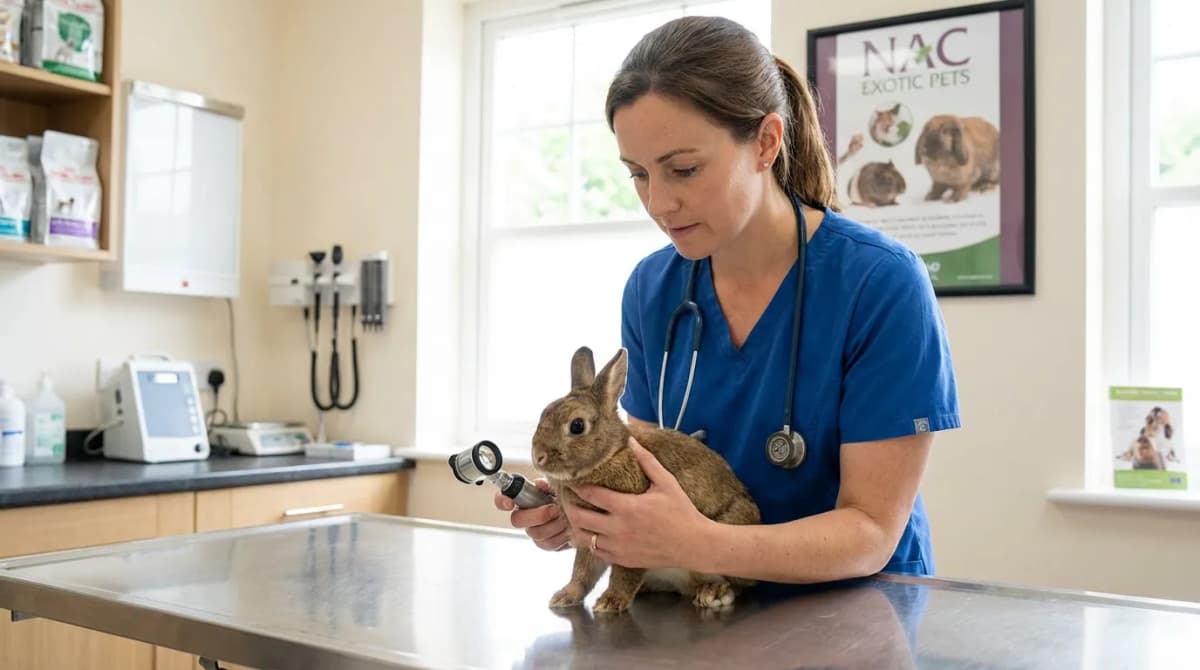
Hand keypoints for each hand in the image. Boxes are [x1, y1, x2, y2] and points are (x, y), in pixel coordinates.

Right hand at [494, 478, 569, 550]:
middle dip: (537, 515)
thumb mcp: (558, 486)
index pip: (502, 499)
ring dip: (553, 524)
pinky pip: (548, 543)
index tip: (509, 503)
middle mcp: (525, 517)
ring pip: (535, 533)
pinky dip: (561, 535)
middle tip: (554, 509)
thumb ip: (547, 484)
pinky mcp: (546, 544)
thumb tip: (538, 484)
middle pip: (517, 520)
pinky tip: (569, 527)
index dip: (502, 501)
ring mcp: (535, 531)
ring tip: (566, 516)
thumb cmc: (567, 496)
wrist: (584, 513)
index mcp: (524, 499)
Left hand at [566, 436, 710, 568]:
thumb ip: (647, 461)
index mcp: (627, 507)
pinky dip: (590, 542)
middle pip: (579, 518)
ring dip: (577, 526)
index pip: (591, 494)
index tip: (571, 481)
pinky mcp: (622, 560)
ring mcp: (619, 547)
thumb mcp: (666, 482)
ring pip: (583, 538)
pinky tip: (592, 533)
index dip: (577, 487)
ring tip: (577, 516)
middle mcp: (618, 528)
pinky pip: (596, 553)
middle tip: (568, 499)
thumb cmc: (682, 511)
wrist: (694, 545)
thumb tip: (631, 440)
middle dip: (569, 506)